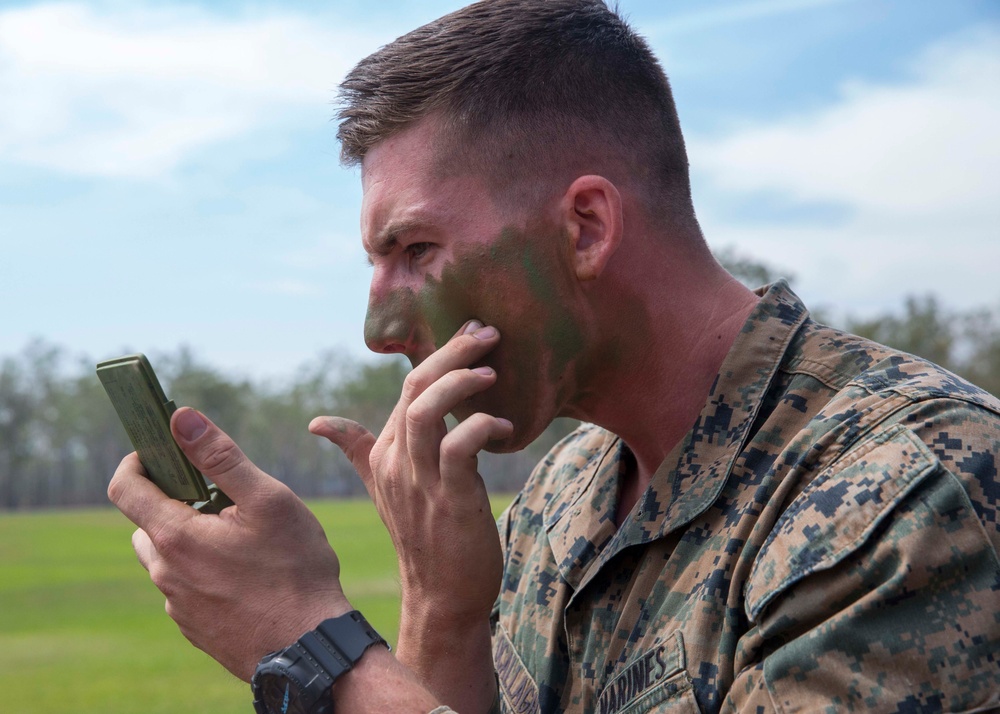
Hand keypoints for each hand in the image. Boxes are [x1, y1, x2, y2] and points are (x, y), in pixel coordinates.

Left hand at [108, 408, 350, 680]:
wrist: (308, 648)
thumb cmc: (294, 570)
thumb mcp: (267, 501)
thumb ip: (221, 457)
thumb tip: (180, 418)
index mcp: (175, 536)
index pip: (124, 488)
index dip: (137, 461)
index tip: (162, 450)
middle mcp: (165, 573)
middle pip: (148, 523)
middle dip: (176, 502)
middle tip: (224, 500)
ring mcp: (178, 606)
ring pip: (170, 558)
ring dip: (193, 540)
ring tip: (243, 541)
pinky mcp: (194, 628)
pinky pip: (187, 588)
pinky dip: (206, 572)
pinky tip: (249, 576)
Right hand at [309, 320, 512, 629]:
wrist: (441, 597)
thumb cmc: (423, 536)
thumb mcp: (385, 488)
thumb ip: (358, 449)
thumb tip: (318, 423)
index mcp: (384, 453)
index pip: (408, 387)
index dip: (440, 354)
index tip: (472, 332)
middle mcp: (397, 461)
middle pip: (416, 387)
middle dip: (452, 352)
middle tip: (487, 332)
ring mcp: (420, 480)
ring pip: (429, 410)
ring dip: (461, 382)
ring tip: (492, 373)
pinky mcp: (449, 498)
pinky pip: (459, 447)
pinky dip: (482, 427)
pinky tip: (505, 427)